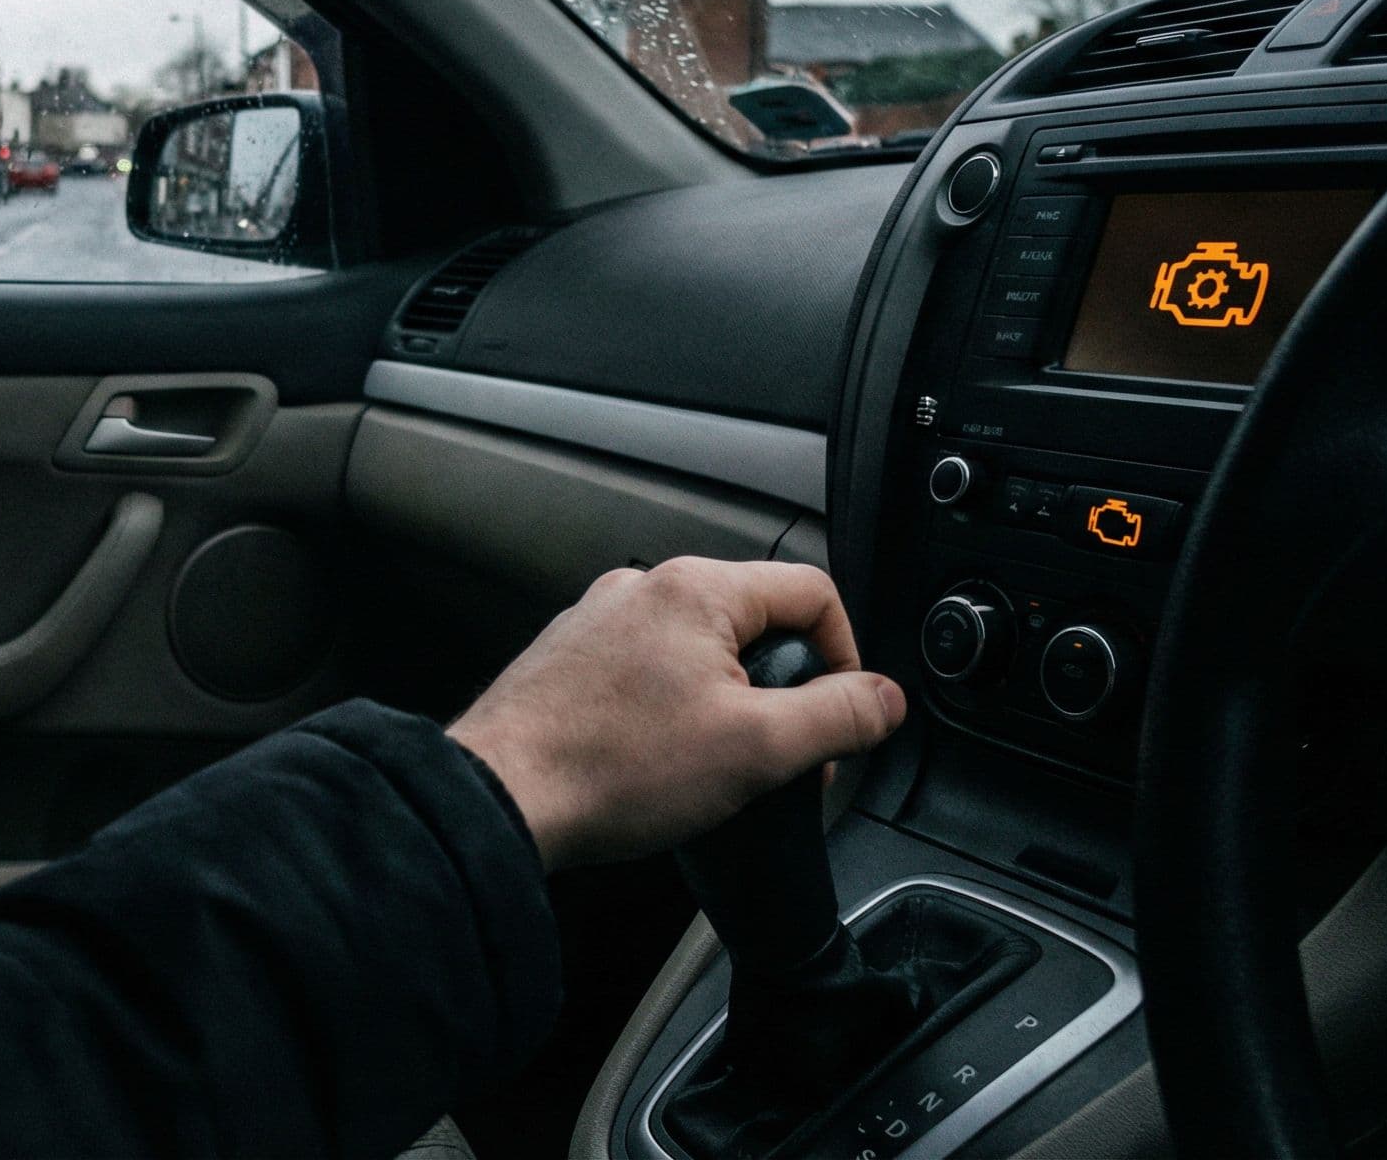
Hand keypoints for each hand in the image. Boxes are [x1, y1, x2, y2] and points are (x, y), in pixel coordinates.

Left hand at [446, 558, 904, 869]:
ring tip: (717, 770)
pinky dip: (672, 713)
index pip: (811, 591)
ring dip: (728, 706)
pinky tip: (660, 765)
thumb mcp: (758, 748)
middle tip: (783, 757)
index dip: (846, 655)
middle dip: (783, 690)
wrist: (500, 798)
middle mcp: (642, 589)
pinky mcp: (570, 663)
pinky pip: (648, 674)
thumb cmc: (613, 768)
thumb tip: (885, 700)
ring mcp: (599, 623)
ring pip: (699, 652)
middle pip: (755, 622)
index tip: (843, 714)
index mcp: (695, 589)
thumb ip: (839, 716)